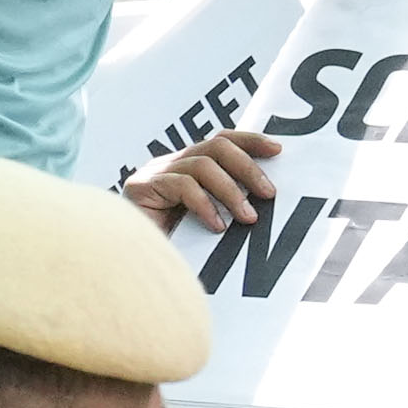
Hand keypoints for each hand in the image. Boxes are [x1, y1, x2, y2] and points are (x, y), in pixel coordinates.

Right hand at [123, 131, 280, 231]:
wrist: (130, 267)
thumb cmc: (170, 246)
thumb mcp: (208, 221)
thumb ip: (226, 204)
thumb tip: (265, 197)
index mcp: (186, 166)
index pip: (220, 141)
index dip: (249, 141)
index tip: (277, 149)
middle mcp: (169, 164)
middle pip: (216, 147)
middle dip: (248, 168)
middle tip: (269, 193)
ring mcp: (153, 173)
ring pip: (203, 165)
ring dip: (231, 192)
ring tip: (248, 217)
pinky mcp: (140, 188)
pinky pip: (182, 186)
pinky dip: (205, 205)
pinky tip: (216, 226)